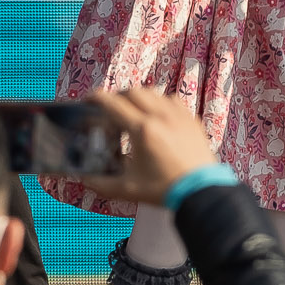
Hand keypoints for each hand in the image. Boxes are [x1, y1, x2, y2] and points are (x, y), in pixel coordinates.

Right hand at [71, 86, 217, 205]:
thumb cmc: (164, 190)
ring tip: (133, 112)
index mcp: (142, 130)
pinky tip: (158, 116)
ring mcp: (178, 116)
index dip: (97, 98)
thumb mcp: (128, 189)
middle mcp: (160, 116)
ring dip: (139, 98)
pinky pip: (172, 100)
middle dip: (118, 97)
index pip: (113, 103)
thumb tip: (83, 179)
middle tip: (111, 109)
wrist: (201, 192)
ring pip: (153, 93)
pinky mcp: (192, 120)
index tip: (88, 100)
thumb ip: (101, 183)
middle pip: (132, 91)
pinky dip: (160, 102)